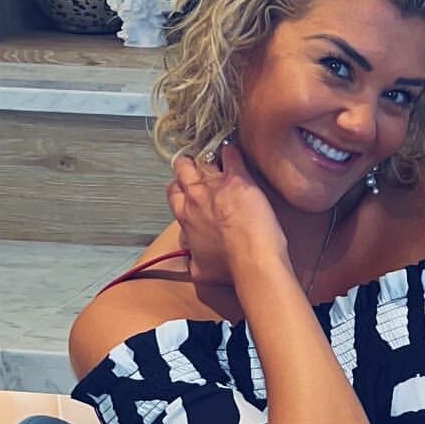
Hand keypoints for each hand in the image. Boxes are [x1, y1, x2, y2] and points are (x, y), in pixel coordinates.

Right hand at [166, 140, 288, 288]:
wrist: (251, 260)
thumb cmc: (229, 267)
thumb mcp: (202, 270)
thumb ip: (193, 261)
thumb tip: (193, 263)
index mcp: (185, 216)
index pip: (174, 193)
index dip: (181, 189)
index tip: (188, 190)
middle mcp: (195, 197)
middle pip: (182, 169)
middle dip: (189, 166)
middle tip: (198, 168)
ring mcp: (215, 185)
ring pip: (204, 159)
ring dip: (211, 157)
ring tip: (218, 158)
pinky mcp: (238, 178)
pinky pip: (231, 154)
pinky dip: (233, 152)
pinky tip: (237, 153)